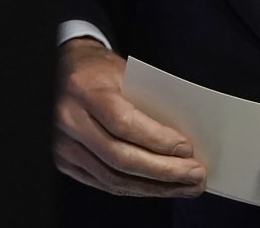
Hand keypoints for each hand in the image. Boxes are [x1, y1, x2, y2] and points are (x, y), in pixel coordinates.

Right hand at [53, 37, 208, 197]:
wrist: (63, 72)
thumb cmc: (99, 71)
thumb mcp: (125, 73)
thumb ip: (148, 101)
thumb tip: (183, 135)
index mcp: (86, 91)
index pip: (123, 123)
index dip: (157, 139)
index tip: (186, 148)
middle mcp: (70, 120)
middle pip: (120, 157)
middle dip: (163, 171)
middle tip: (196, 174)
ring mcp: (64, 145)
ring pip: (113, 178)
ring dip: (154, 187)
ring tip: (184, 186)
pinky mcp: (65, 162)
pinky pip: (104, 183)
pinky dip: (135, 188)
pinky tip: (158, 186)